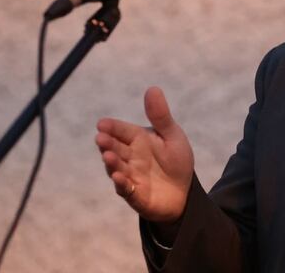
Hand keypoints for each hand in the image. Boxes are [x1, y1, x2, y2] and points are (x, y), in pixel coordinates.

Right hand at [96, 86, 194, 222]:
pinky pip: (127, 190)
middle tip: (100, 138)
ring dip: (112, 163)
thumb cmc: (176, 160)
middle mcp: (129, 157)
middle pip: (115, 149)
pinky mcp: (136, 195)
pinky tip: (119, 178)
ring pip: (117, 169)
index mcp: (137, 140)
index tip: (102, 124)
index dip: (112, 127)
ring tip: (108, 156)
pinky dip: (122, 184)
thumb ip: (160, 116)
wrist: (184, 191)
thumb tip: (152, 88)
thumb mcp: (172, 136)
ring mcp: (131, 176)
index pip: (121, 131)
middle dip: (107, 144)